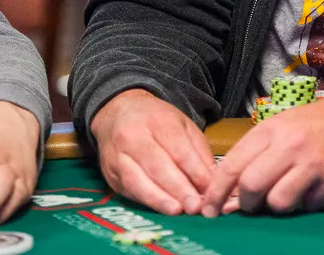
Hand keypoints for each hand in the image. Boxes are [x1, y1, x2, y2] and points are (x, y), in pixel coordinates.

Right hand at [91, 89, 214, 215]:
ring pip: (137, 180)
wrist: (118, 112)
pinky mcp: (110, 174)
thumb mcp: (183, 126)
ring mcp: (118, 156)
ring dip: (159, 199)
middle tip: (195, 206)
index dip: (195, 172)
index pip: (179, 150)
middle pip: (158, 166)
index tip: (209, 190)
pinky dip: (145, 201)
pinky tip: (160, 209)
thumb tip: (213, 182)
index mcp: (158, 121)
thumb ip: (199, 153)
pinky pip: (128, 189)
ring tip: (176, 211)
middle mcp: (134, 137)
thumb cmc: (156, 121)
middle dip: (178, 189)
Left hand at [201, 82, 323, 217]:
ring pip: (278, 203)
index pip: (232, 165)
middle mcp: (291, 143)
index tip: (207, 210)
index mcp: (272, 128)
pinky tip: (314, 187)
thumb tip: (226, 196)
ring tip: (288, 191)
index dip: (215, 192)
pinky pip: (308, 206)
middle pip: (251, 187)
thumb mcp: (282, 127)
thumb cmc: (316, 125)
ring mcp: (314, 162)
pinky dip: (307, 203)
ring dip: (278, 205)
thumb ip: (255, 155)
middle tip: (251, 204)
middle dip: (246, 203)